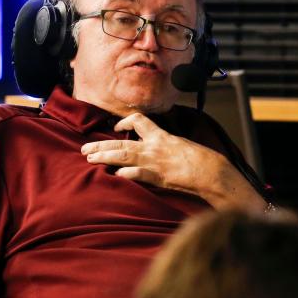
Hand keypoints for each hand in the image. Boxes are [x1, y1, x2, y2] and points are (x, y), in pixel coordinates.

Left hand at [80, 113, 264, 210]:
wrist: (212, 172)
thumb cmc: (203, 161)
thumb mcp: (183, 146)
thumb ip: (167, 146)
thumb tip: (160, 149)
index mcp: (162, 136)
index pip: (139, 121)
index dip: (124, 122)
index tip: (116, 127)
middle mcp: (155, 147)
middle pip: (122, 142)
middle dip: (101, 145)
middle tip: (86, 149)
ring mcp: (155, 162)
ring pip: (123, 155)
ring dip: (104, 156)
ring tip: (90, 158)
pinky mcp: (158, 177)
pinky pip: (136, 173)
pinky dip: (125, 173)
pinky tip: (115, 174)